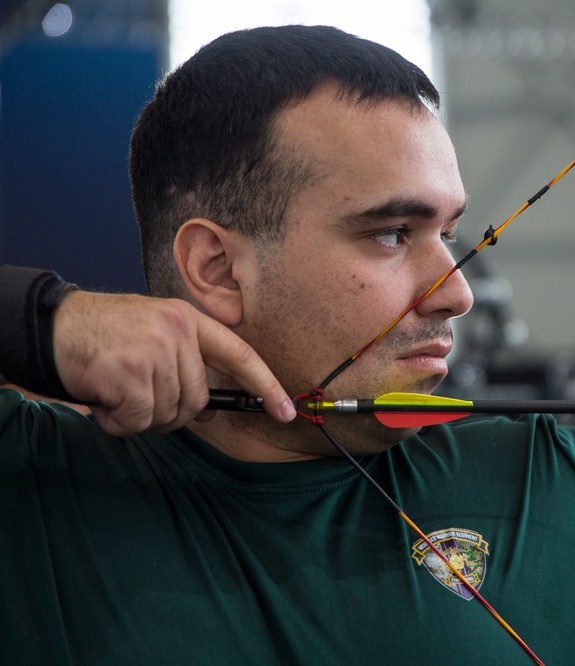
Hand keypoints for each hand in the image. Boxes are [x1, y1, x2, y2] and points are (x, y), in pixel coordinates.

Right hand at [52, 291, 295, 435]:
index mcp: (189, 320)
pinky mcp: (129, 372)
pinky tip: (103, 401)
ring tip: (116, 393)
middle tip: (138, 398)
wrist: (52, 325)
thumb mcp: (156, 337)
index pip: (241, 355)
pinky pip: (140, 421)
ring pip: (169, 414)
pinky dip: (120, 422)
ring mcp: (153, 350)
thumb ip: (187, 368)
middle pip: (198, 400)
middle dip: (171, 412)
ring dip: (140, 417)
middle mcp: (176, 331)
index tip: (285, 411)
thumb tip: (210, 412)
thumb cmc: (107, 336)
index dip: (266, 386)